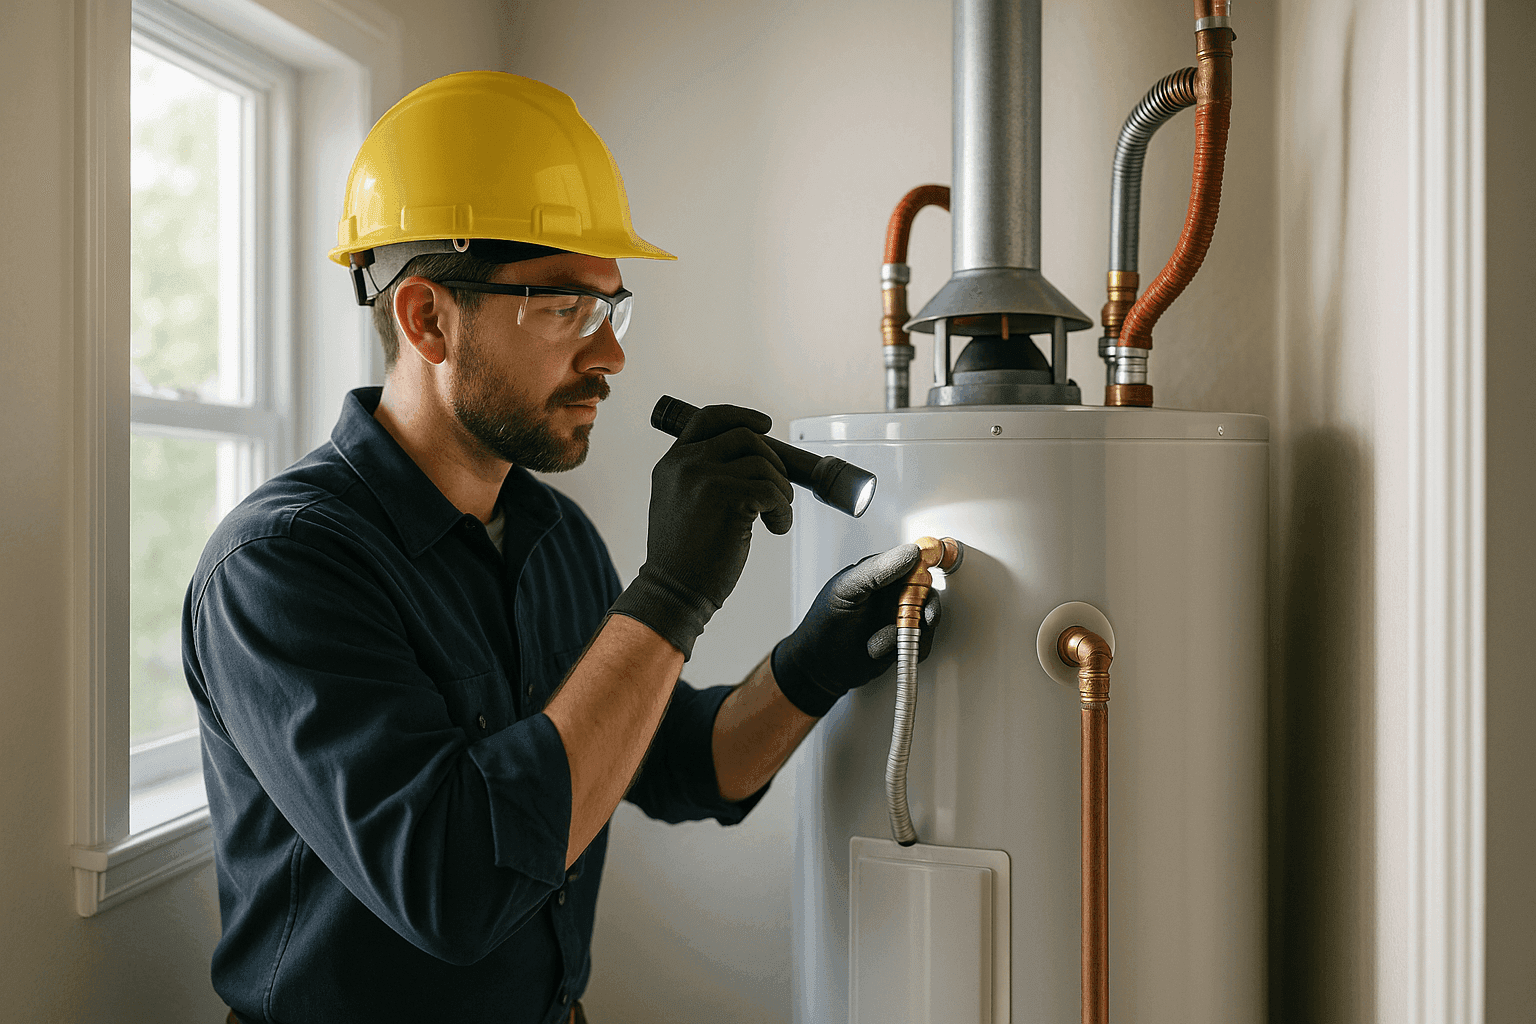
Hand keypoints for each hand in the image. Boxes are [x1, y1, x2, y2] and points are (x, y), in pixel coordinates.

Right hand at [609, 404, 792, 659]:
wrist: (674, 589)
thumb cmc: (684, 555)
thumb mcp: (680, 501)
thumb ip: (702, 474)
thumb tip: (751, 458)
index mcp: (673, 461)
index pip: (708, 418)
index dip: (741, 416)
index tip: (764, 426)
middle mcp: (686, 463)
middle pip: (745, 436)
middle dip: (773, 461)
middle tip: (779, 491)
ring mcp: (706, 477)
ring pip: (764, 464)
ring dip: (781, 491)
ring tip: (775, 517)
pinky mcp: (729, 498)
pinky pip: (773, 491)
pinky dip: (783, 510)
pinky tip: (775, 528)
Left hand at [770, 542, 941, 716]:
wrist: (820, 667)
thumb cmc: (825, 624)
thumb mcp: (846, 590)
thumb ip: (877, 571)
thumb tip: (910, 553)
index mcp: (879, 572)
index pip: (912, 561)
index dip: (924, 569)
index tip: (922, 583)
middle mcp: (893, 593)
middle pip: (927, 591)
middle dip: (925, 607)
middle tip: (919, 618)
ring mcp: (900, 617)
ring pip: (928, 619)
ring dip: (907, 634)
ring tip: (878, 643)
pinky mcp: (905, 641)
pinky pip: (923, 643)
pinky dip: (909, 650)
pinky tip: (882, 652)